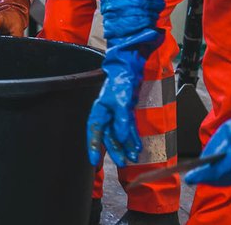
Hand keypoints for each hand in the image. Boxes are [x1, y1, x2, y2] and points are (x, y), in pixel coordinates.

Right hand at [86, 30, 157, 167]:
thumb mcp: (121, 101)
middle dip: (115, 150)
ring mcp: (116, 115)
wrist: (131, 68)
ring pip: (119, 135)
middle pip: (108, 137)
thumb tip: (121, 138)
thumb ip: (121, 120)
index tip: (94, 161)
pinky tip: (137, 146)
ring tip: (134, 156)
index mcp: (99, 111)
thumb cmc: (121, 81)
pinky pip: (128, 129)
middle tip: (122, 162)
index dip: (93, 146)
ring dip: (126, 146)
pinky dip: (132, 138)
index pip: (94, 132)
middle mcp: (106, 115)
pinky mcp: (126, 113)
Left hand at [184, 95, 230, 186]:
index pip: (222, 169)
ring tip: (205, 178)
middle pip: (228, 177)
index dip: (204, 175)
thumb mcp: (228, 129)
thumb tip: (204, 161)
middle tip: (195, 177)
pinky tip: (221, 176)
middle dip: (210, 178)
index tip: (190, 177)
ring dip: (220, 180)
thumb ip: (216, 146)